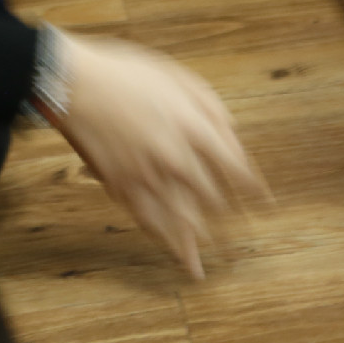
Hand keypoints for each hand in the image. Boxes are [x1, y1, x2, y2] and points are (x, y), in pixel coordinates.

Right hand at [47, 32, 265, 277]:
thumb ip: (211, 110)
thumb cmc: (130, 75)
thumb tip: (231, 136)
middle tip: (243, 239)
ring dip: (194, 243)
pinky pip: (146, 219)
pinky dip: (161, 238)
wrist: (76, 83)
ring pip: (178, 218)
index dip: (253, 190)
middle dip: (229, 221)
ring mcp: (146, 175)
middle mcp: (175, 156)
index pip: (235, 167)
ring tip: (204, 267)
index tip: (267, 207)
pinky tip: (169, 251)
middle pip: (210, 199)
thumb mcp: (180, 79)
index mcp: (194, 127)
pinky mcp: (120, 186)